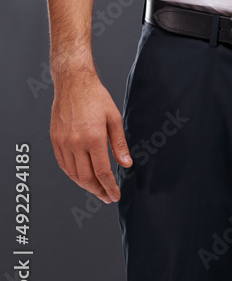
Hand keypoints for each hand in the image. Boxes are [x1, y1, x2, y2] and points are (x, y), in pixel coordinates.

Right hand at [50, 71, 132, 202]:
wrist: (73, 83)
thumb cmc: (96, 97)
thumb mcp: (114, 118)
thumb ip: (119, 144)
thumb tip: (126, 164)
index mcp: (93, 138)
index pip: (102, 172)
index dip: (109, 187)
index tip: (115, 195)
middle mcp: (76, 143)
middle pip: (86, 178)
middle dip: (98, 191)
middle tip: (107, 197)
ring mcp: (63, 143)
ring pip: (73, 174)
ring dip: (85, 186)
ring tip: (97, 189)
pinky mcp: (55, 140)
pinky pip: (63, 165)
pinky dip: (73, 175)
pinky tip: (81, 177)